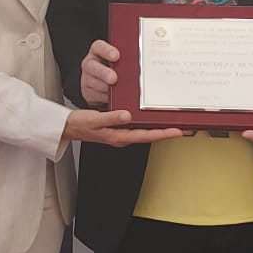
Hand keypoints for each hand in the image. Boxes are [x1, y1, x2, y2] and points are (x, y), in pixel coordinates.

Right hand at [62, 108, 184, 148]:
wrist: (68, 127)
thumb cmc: (80, 125)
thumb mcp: (95, 120)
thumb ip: (111, 118)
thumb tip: (127, 116)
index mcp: (119, 136)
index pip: (146, 136)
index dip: (163, 134)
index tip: (177, 131)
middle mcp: (123, 136)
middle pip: (150, 135)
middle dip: (166, 132)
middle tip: (184, 128)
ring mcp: (121, 133)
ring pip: (145, 132)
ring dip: (159, 128)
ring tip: (173, 123)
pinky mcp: (118, 128)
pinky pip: (138, 127)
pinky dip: (148, 123)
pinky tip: (152, 117)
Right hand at [80, 39, 119, 106]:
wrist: (104, 82)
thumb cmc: (115, 68)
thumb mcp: (119, 60)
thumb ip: (125, 59)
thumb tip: (137, 64)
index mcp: (98, 51)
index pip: (99, 47)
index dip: (106, 51)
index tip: (116, 56)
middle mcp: (90, 64)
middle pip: (93, 66)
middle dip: (104, 73)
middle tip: (113, 78)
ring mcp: (87, 78)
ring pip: (93, 83)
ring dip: (105, 88)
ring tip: (117, 91)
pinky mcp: (88, 92)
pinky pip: (95, 96)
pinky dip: (105, 98)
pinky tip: (114, 98)